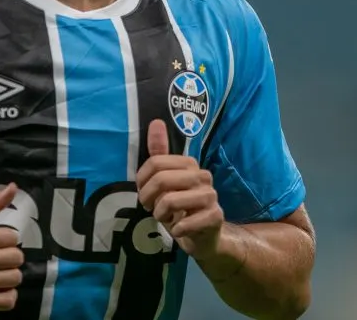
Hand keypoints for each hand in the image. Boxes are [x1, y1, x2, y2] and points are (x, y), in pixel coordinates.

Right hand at [0, 183, 23, 310]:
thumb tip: (14, 187)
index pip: (12, 238)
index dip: (9, 240)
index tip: (0, 243)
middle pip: (16, 259)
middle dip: (11, 258)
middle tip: (1, 259)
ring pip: (14, 279)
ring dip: (10, 276)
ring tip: (0, 274)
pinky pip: (6, 302)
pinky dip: (8, 296)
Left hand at [136, 120, 223, 259]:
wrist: (205, 236)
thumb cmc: (182, 206)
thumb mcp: (167, 180)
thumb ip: (160, 153)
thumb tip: (156, 121)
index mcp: (189, 164)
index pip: (155, 162)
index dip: (142, 180)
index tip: (143, 192)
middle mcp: (202, 176)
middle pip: (161, 179)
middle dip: (148, 198)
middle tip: (150, 208)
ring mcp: (211, 196)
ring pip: (171, 201)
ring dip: (161, 214)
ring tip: (166, 218)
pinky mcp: (215, 216)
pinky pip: (185, 222)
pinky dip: (176, 229)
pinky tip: (179, 229)